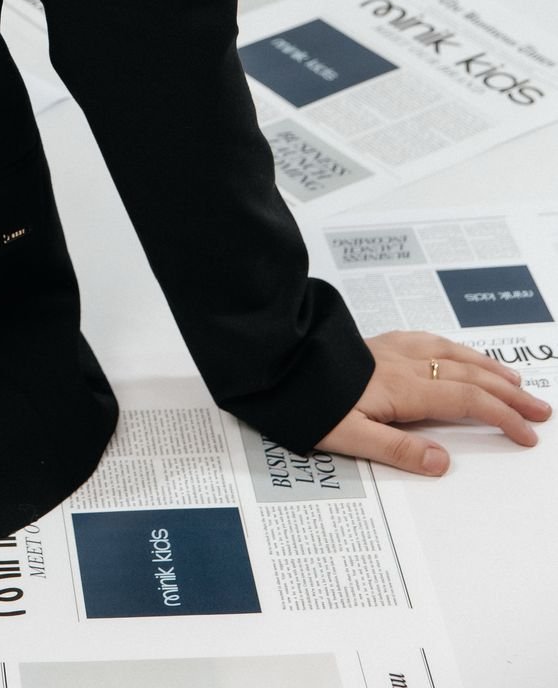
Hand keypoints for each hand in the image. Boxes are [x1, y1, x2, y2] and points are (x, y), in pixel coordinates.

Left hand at [312, 329, 551, 473]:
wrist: (272, 358)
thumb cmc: (304, 400)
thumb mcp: (346, 436)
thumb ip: (396, 450)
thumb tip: (443, 463)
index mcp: (401, 388)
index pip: (466, 401)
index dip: (502, 416)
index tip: (529, 434)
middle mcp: (402, 363)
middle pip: (468, 374)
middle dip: (508, 391)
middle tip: (540, 407)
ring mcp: (390, 349)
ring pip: (451, 351)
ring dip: (486, 365)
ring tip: (511, 378)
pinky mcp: (375, 343)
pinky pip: (427, 340)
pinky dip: (454, 347)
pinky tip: (455, 350)